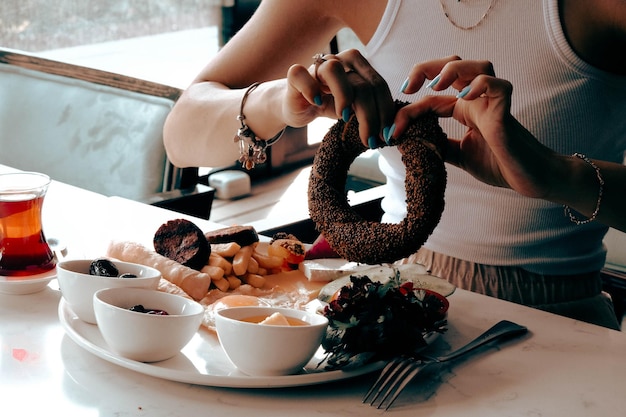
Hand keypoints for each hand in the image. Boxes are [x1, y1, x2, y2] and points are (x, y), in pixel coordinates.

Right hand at [285, 49, 395, 147]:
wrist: (297, 105)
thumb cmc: (328, 105)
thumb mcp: (353, 109)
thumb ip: (370, 112)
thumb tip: (391, 131)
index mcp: (358, 65)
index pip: (378, 84)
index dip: (385, 110)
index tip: (386, 135)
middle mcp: (339, 60)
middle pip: (361, 82)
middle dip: (370, 115)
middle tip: (371, 140)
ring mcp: (316, 66)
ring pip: (334, 70)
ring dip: (344, 96)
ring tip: (345, 118)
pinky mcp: (295, 75)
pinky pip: (301, 74)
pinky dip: (310, 88)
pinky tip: (316, 102)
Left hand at [395, 57, 558, 199]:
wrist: (528, 179)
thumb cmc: (498, 165)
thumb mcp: (458, 155)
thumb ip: (437, 145)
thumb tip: (410, 141)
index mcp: (465, 109)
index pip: (431, 98)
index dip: (409, 109)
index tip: (391, 129)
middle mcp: (478, 100)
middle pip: (453, 66)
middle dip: (426, 68)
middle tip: (407, 86)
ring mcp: (493, 102)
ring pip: (477, 65)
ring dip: (452, 69)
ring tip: (435, 85)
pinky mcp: (507, 110)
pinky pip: (498, 85)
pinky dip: (480, 84)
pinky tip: (464, 96)